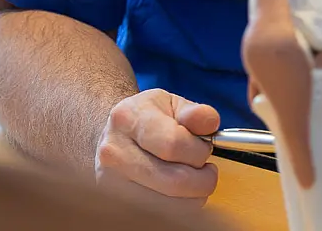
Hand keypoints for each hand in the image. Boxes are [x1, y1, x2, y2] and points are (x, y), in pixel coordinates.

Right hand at [94, 88, 220, 209]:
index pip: (173, 144)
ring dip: (192, 197)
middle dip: (202, 180)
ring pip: (169, 207)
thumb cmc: (145, 118)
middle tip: (207, 171)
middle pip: (173, 181)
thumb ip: (193, 113)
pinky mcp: (116, 207)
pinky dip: (179, 209)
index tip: (206, 149)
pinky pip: (159, 218)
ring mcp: (111, 184)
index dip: (199, 151)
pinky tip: (178, 193)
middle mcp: (114, 153)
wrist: (112, 137)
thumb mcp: (169, 104)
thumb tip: (210, 122)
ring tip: (192, 180)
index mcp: (128, 119)